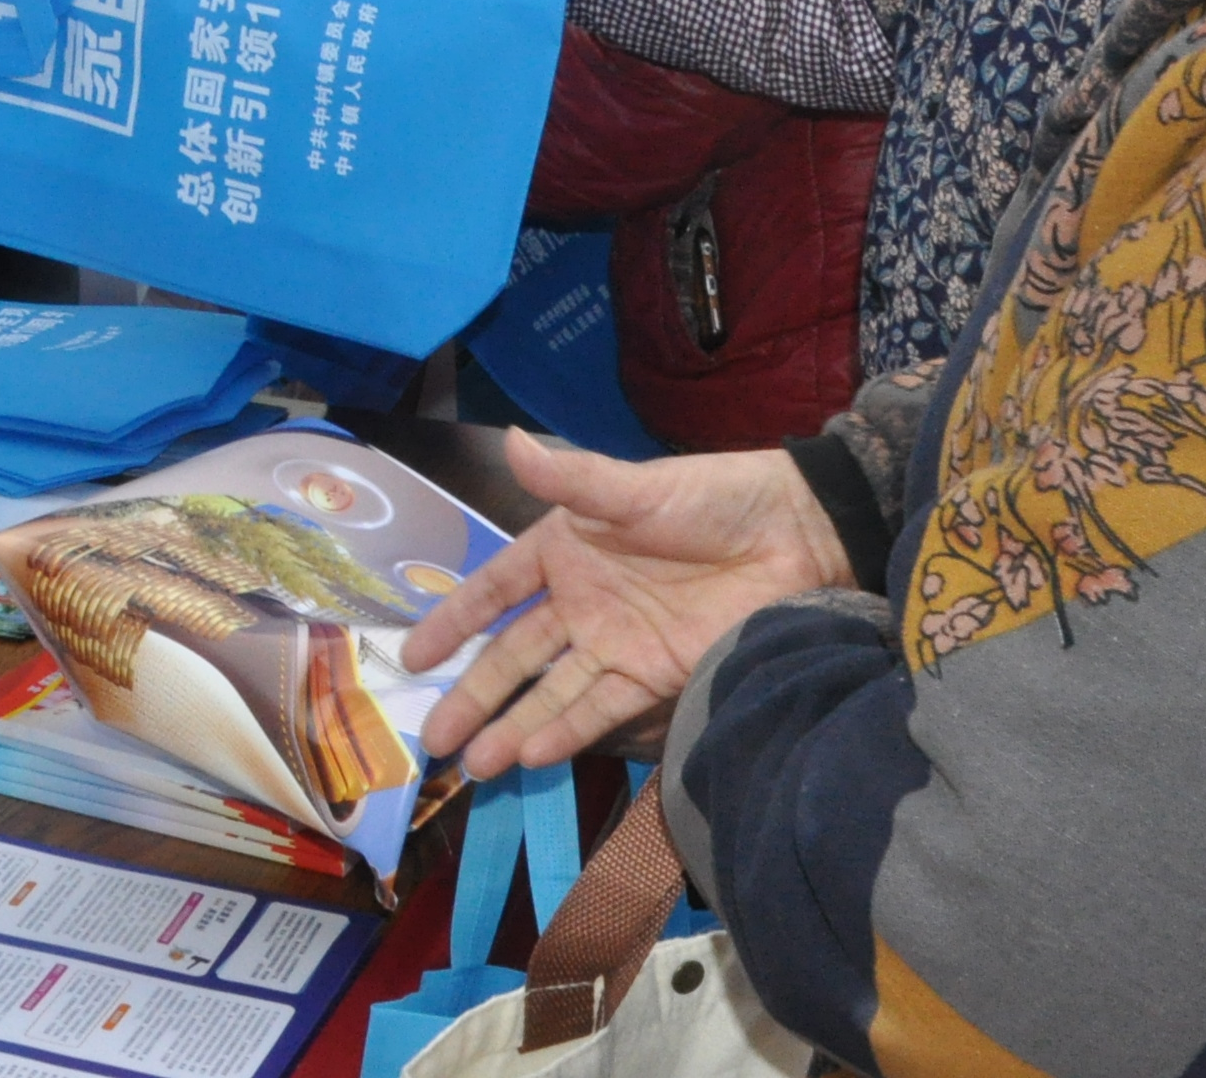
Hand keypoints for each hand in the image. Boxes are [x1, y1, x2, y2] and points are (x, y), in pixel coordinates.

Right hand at [401, 435, 848, 774]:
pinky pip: (602, 707)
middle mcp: (580, 603)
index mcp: (564, 549)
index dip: (453, 622)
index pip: (494, 591)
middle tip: (431, 738)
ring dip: (513, 727)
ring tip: (474, 763)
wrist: (793, 534)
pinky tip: (532, 753)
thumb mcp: (633, 486)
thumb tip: (510, 442)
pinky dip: (567, 730)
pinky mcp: (656, 675)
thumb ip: (571, 476)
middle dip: (473, 697)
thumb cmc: (708, 498)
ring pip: (551, 692)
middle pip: (514, 657)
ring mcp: (616, 644)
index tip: (412, 658)